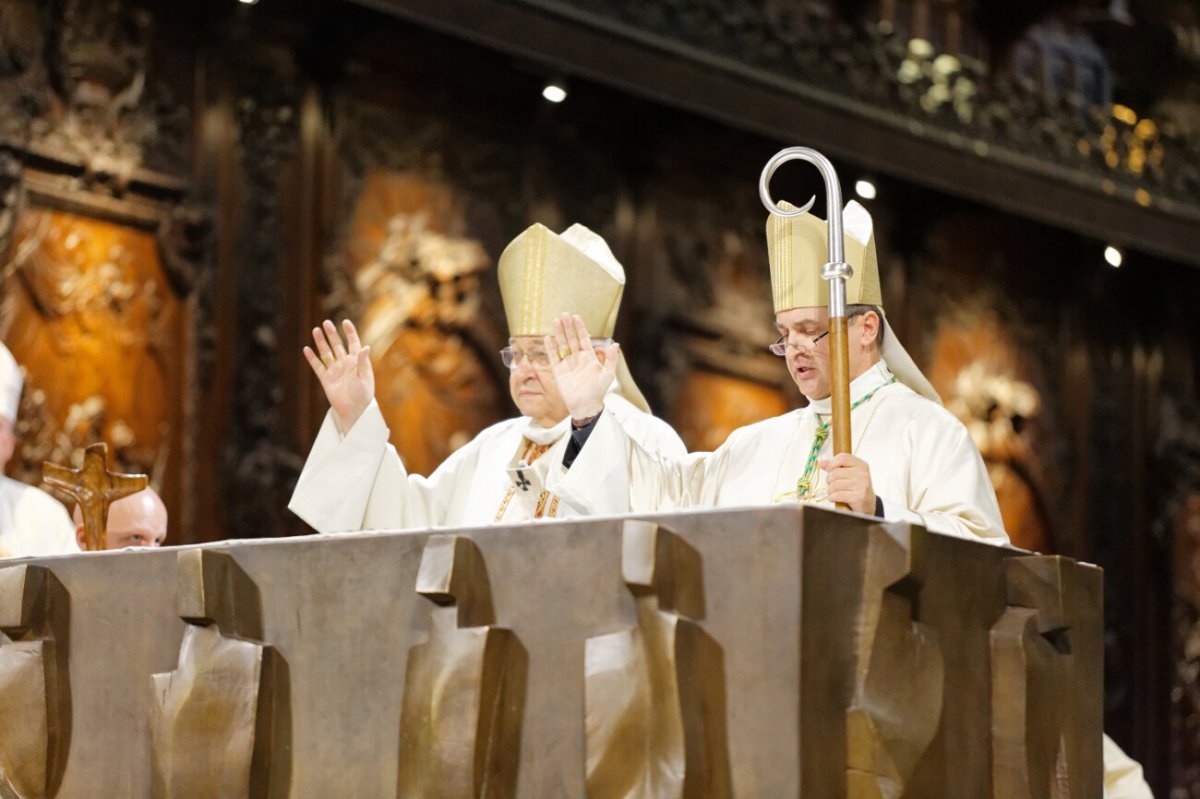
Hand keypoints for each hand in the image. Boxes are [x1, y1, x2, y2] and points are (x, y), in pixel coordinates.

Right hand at [303, 319, 374, 433]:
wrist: (354, 411)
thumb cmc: (363, 395)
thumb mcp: (364, 377)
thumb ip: (362, 362)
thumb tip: (366, 346)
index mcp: (356, 361)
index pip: (353, 343)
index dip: (349, 332)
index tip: (345, 322)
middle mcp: (345, 363)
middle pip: (337, 345)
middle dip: (332, 334)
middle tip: (326, 323)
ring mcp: (335, 370)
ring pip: (326, 353)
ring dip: (321, 342)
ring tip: (315, 330)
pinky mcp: (326, 379)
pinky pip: (318, 366)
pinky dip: (312, 358)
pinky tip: (307, 349)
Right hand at [546, 313, 618, 420]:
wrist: (586, 405)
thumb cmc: (598, 391)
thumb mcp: (608, 374)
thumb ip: (611, 359)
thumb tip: (615, 344)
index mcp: (589, 357)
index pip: (584, 338)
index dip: (580, 328)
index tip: (576, 317)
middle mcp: (577, 358)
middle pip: (571, 338)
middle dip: (568, 326)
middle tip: (564, 314)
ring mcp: (567, 364)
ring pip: (562, 345)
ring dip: (559, 333)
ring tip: (556, 320)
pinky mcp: (559, 371)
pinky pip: (554, 357)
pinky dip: (551, 348)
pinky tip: (548, 338)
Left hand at [818, 453, 875, 514]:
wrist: (867, 504)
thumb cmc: (855, 487)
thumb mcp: (848, 474)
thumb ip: (835, 467)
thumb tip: (821, 463)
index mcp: (861, 464)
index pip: (842, 458)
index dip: (832, 463)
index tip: (829, 470)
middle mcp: (863, 473)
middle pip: (835, 473)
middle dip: (829, 480)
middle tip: (832, 485)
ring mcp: (862, 485)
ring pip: (834, 485)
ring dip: (830, 490)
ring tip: (834, 492)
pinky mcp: (859, 497)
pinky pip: (837, 495)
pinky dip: (832, 497)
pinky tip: (834, 498)